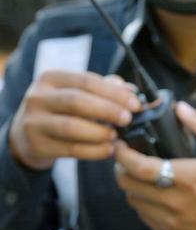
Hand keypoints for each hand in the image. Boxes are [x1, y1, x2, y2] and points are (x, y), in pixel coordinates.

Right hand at [8, 71, 140, 170]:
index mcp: (50, 78)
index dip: (114, 93)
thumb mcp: (75, 94)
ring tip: (116, 136)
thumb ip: (103, 89)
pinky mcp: (36, 145)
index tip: (135, 104)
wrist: (25, 136)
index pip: (86, 81)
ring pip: (71, 126)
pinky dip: (93, 151)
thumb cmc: (60, 111)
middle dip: (107, 110)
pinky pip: (70, 149)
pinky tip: (108, 150)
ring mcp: (34, 122)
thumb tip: (132, 90)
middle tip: (128, 119)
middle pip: (77, 101)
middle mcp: (38, 97)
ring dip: (99, 132)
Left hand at [113, 101, 195, 229]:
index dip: (122, 154)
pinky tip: (156, 194)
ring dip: (132, 187)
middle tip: (128, 158)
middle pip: (128, 185)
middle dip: (122, 169)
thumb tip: (181, 108)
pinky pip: (145, 217)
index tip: (121, 144)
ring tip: (142, 175)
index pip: (138, 167)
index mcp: (186, 178)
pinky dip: (143, 203)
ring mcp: (171, 221)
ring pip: (134, 201)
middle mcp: (174, 201)